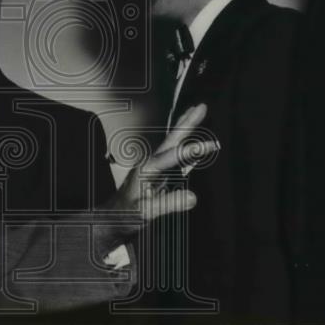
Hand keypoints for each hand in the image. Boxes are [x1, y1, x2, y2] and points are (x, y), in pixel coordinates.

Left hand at [107, 103, 217, 222]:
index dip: (193, 150)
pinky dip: (183, 142)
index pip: (174, 155)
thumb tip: (193, 197)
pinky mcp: (156, 172)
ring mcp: (153, 166)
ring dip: (185, 127)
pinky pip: (173, 153)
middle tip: (202, 106)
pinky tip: (191, 138)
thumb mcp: (146, 212)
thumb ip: (168, 203)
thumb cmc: (125, 215)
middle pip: (172, 139)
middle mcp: (150, 163)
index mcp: (147, 169)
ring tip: (197, 110)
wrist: (111, 219)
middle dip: (187, 122)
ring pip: (172, 142)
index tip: (212, 145)